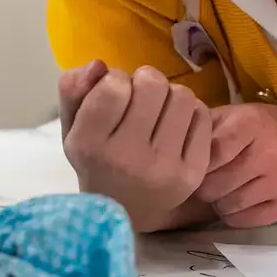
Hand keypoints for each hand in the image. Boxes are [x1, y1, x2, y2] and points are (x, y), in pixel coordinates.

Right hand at [59, 62, 212, 230]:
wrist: (126, 212)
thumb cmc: (97, 161)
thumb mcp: (73, 127)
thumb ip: (74, 89)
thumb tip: (99, 64)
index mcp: (90, 146)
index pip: (113, 86)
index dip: (115, 79)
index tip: (114, 93)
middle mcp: (127, 159)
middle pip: (153, 84)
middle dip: (146, 82)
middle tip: (140, 98)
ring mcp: (165, 168)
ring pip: (182, 95)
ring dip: (170, 95)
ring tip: (158, 112)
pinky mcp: (194, 173)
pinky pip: (203, 116)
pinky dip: (191, 113)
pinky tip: (176, 128)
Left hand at [195, 104, 276, 227]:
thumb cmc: (246, 129)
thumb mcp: (224, 118)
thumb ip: (199, 132)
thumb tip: (171, 156)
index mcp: (252, 123)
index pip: (214, 151)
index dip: (198, 162)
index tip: (194, 162)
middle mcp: (272, 152)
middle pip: (216, 184)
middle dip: (205, 184)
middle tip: (207, 178)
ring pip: (228, 205)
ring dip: (218, 200)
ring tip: (223, 187)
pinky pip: (242, 221)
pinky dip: (233, 214)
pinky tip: (238, 197)